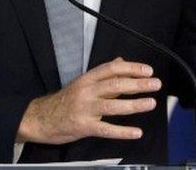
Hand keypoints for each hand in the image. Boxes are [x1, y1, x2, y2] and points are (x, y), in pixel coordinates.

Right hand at [16, 57, 161, 143]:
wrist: (40, 118)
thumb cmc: (64, 101)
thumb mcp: (82, 82)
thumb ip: (103, 74)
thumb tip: (121, 62)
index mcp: (87, 79)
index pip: (112, 69)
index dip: (131, 68)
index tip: (147, 70)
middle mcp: (87, 92)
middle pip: (115, 85)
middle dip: (138, 84)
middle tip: (155, 84)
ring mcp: (85, 109)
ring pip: (113, 105)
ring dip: (134, 104)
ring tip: (150, 103)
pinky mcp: (84, 127)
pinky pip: (106, 129)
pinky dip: (123, 131)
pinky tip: (136, 132)